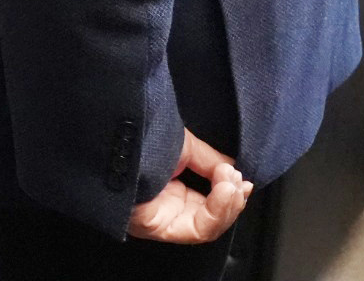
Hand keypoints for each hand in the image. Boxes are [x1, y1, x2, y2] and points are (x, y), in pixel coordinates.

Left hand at [127, 129, 251, 245]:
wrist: (119, 134)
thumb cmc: (143, 137)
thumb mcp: (186, 147)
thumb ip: (212, 163)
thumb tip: (235, 174)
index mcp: (172, 190)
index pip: (210, 204)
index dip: (232, 195)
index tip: (244, 180)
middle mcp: (167, 208)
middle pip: (212, 219)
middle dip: (233, 200)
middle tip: (239, 180)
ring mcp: (162, 219)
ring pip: (208, 228)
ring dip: (229, 205)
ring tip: (232, 183)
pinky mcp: (158, 227)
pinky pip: (197, 229)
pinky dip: (218, 212)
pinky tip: (225, 190)